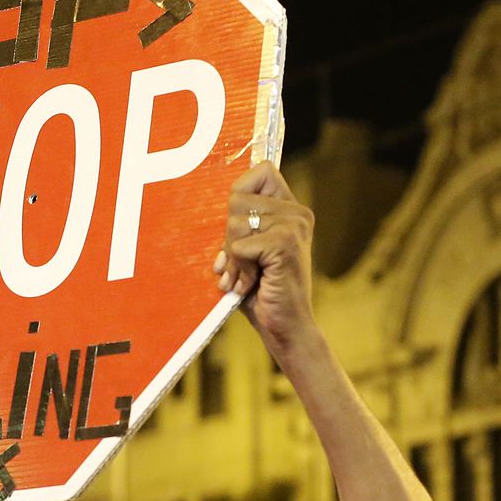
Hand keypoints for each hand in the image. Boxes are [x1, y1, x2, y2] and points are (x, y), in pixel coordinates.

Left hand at [215, 161, 315, 355]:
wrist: (286, 329)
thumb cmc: (262, 293)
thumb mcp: (246, 253)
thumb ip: (236, 228)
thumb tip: (203, 207)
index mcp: (290, 210)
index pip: (261, 171)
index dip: (240, 192)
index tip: (237, 228)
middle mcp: (296, 214)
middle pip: (237, 198)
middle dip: (228, 236)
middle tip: (238, 265)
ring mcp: (293, 227)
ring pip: (235, 223)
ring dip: (232, 257)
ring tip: (243, 278)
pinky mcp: (285, 245)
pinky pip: (240, 246)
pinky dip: (238, 269)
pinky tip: (249, 284)